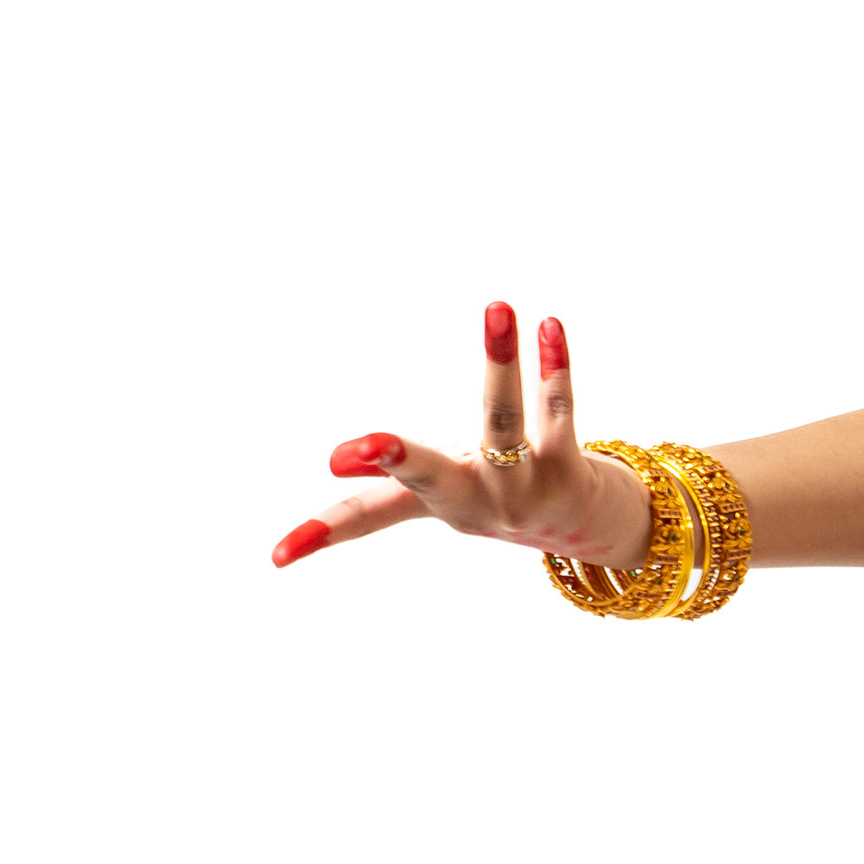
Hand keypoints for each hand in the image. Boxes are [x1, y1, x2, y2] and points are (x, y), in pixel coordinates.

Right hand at [272, 303, 653, 570]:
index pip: (365, 517)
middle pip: (429, 475)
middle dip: (397, 460)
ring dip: (499, 363)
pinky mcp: (568, 464)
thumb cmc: (496, 495)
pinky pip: (558, 410)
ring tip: (497, 308)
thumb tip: (339, 465)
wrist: (585, 524)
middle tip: (370, 443)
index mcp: (434, 502)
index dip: (322, 532)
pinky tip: (549, 327)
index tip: (278, 555)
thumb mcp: (440, 489)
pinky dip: (553, 365)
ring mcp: (524, 485)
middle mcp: (476, 500)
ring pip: (504, 421)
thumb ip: (391, 476)